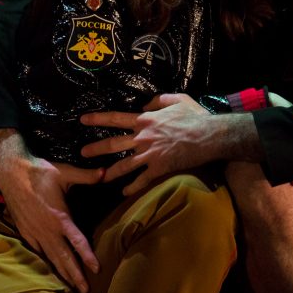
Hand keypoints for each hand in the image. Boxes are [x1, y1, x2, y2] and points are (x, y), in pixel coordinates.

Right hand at [0, 131, 102, 292]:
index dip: (87, 256)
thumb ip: (86, 176)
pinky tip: (51, 269)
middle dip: (75, 274)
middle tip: (85, 290)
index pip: (77, 242)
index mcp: (59, 217)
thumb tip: (105, 172)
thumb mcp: (65, 173)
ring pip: (50, 257)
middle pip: (64, 257)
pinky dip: (46, 262)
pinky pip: (38, 251)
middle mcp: (47, 229)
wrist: (11, 172)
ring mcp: (34, 232)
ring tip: (71, 286)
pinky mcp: (25, 231)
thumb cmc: (39, 171)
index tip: (97, 269)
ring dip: (62, 272)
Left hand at [79, 94, 218, 196]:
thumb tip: (143, 106)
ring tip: (99, 177)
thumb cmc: (195, 116)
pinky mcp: (159, 168)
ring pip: (124, 165)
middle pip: (114, 144)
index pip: (115, 118)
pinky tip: (124, 192)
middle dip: (96, 148)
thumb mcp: (176, 99)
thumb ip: (157, 100)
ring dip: (110, 172)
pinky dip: (132, 187)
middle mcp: (143, 137)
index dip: (98, 118)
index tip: (83, 120)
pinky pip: (142, 180)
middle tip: (82, 152)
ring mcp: (150, 154)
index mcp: (145, 120)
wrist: (210, 136)